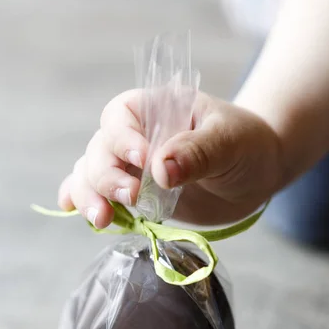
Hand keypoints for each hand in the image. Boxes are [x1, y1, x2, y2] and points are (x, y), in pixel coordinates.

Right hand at [58, 90, 283, 227]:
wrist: (254, 174)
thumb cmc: (246, 146)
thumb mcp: (230, 142)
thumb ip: (198, 151)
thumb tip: (160, 170)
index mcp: (155, 109)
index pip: (121, 116)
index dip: (124, 139)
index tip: (144, 162)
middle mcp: (135, 137)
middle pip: (100, 150)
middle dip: (107, 176)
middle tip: (131, 197)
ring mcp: (131, 168)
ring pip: (92, 174)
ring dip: (90, 195)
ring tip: (102, 219)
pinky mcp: (134, 196)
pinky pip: (98, 194)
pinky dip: (81, 200)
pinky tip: (74, 211)